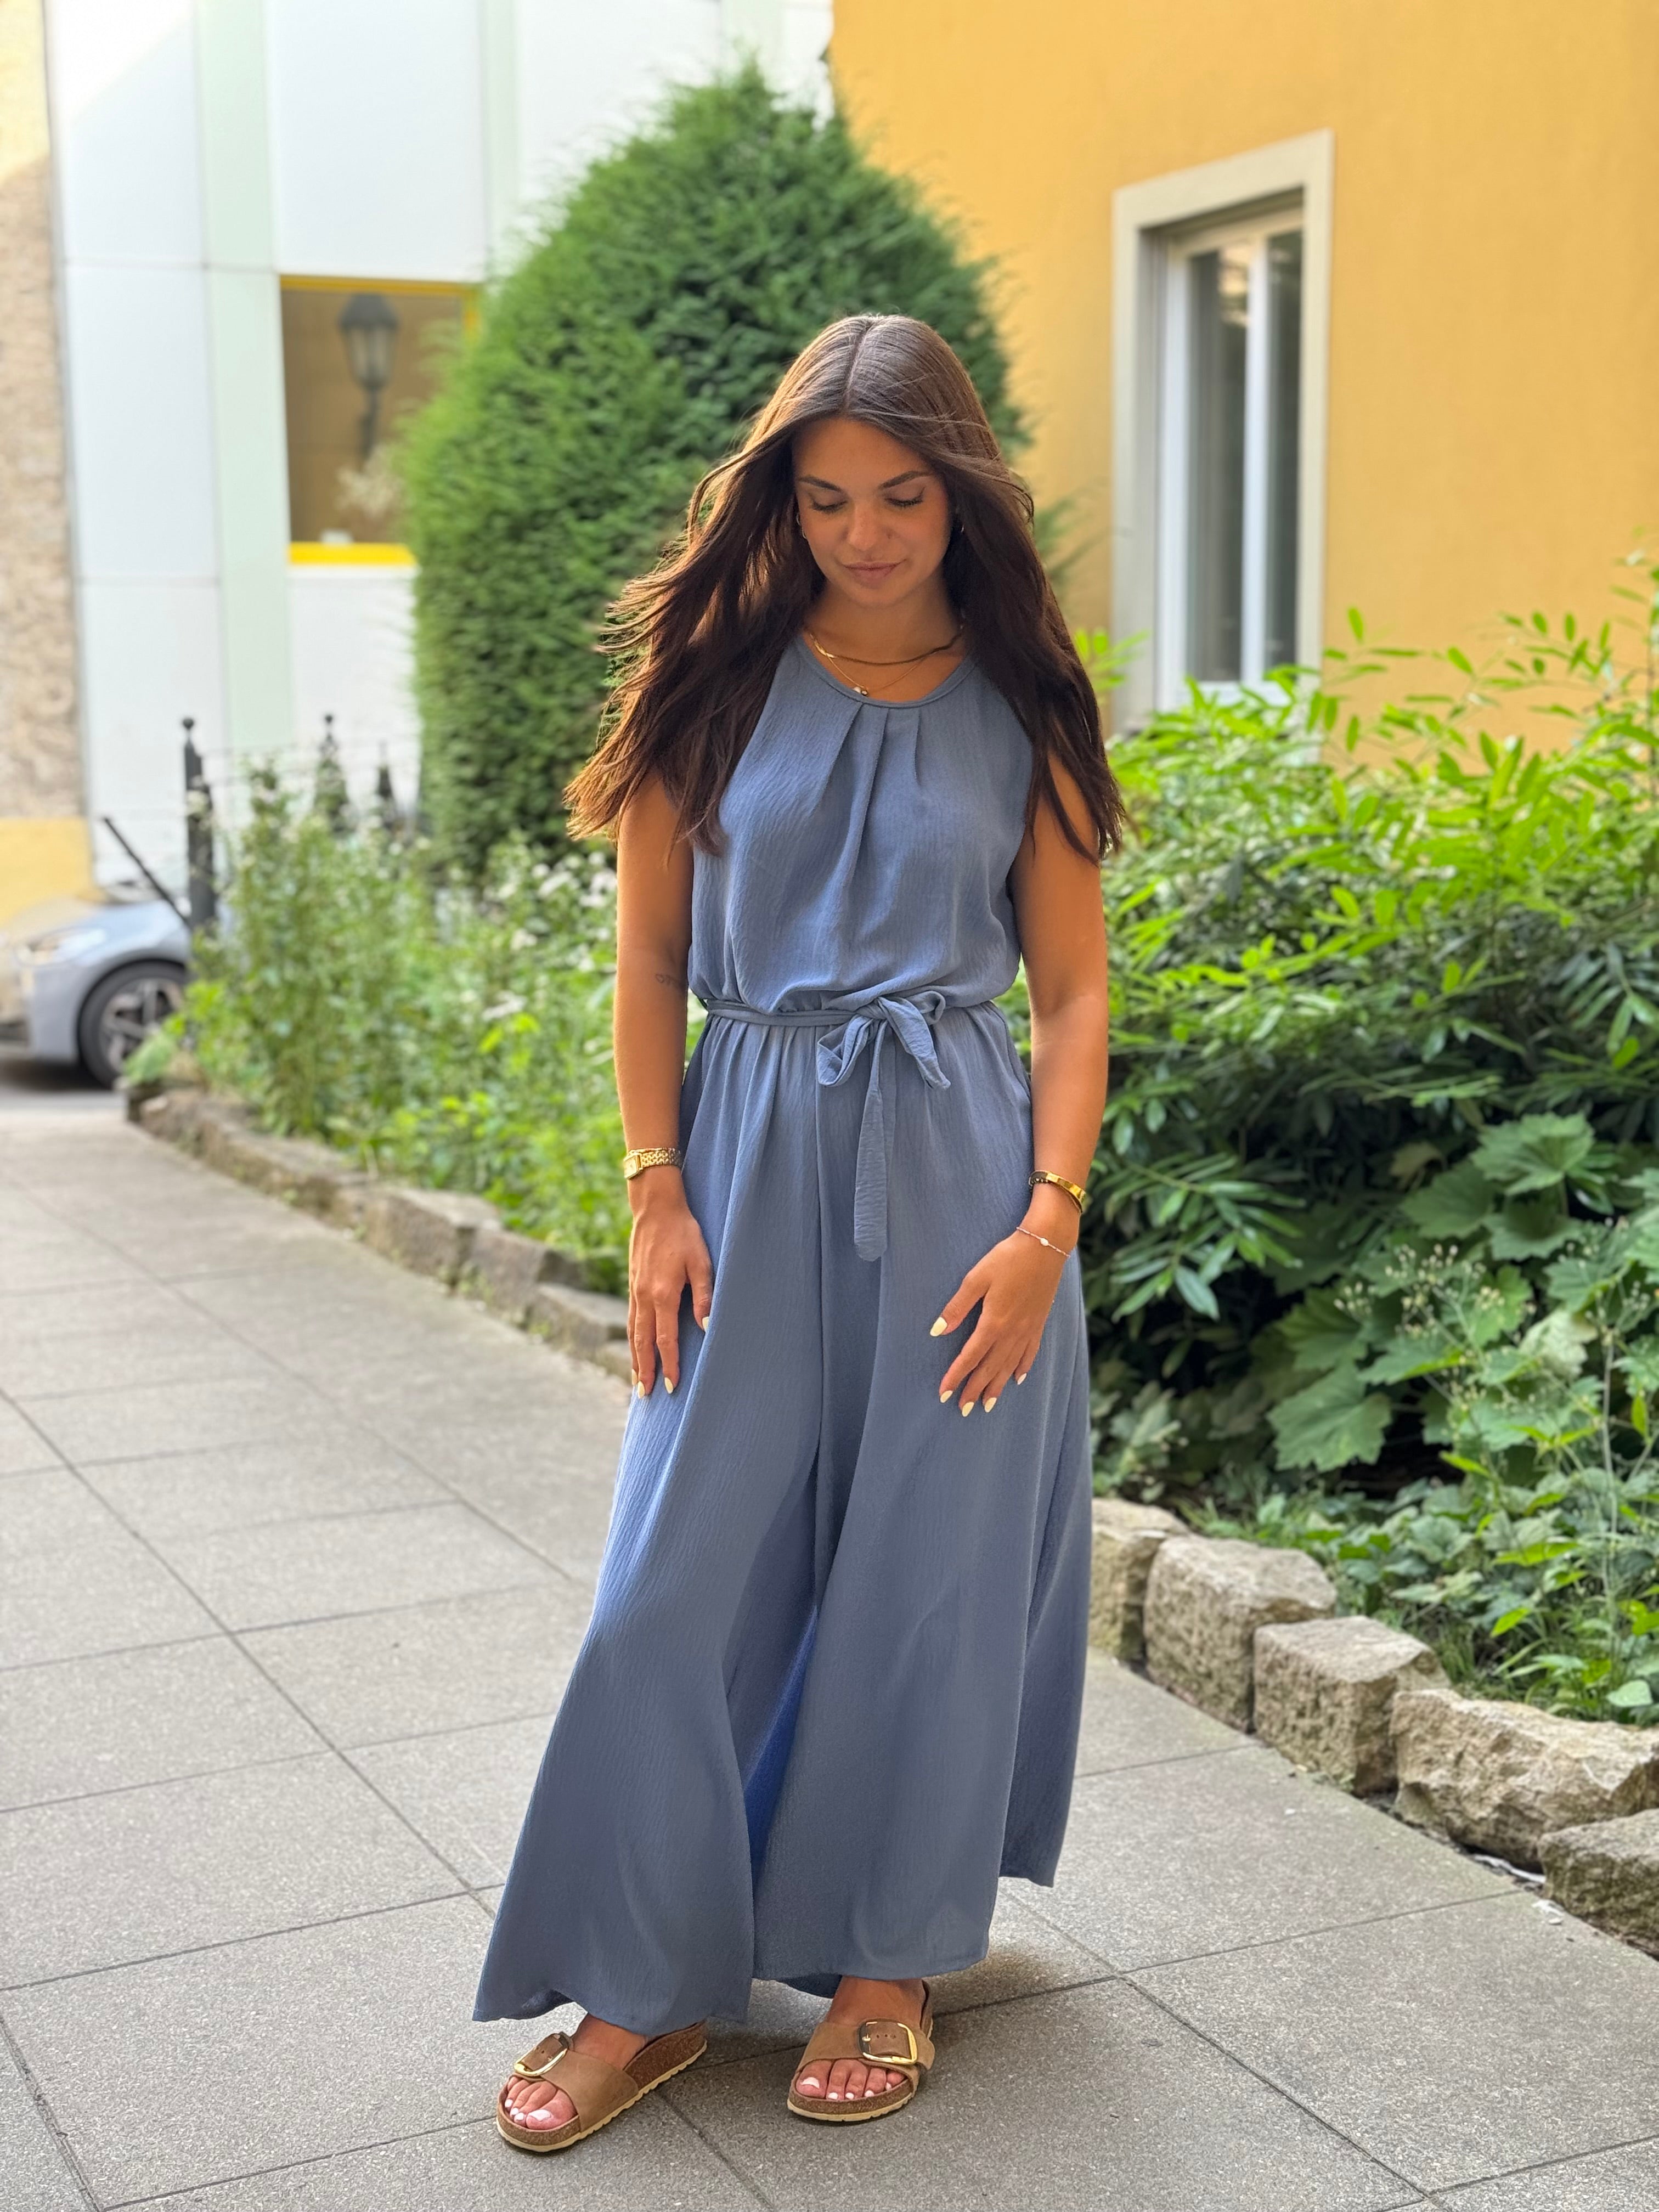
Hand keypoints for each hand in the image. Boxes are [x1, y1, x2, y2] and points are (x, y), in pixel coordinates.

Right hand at [627, 1178, 713, 1395]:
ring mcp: (635, 1292)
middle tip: (646, 1396)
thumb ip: (703, 1295)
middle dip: (646, 1371)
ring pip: (633, 1334)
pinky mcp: (633, 1285)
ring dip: (635, 1360)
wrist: (655, 1208)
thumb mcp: (701, 1262)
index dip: (670, 1364)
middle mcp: (644, 1297)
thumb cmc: (684, 1233)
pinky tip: (634, 1349)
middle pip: (643, 1343)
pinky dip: (631, 1341)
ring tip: (637, 1383)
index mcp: (663, 1294)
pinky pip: (630, 1321)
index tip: (673, 1385)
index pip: (666, 1339)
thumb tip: (706, 1327)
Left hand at [931, 1218, 1070, 1412]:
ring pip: (1010, 1366)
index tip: (944, 1393)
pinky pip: (1030, 1353)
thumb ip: (957, 1306)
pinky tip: (1017, 1378)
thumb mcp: (976, 1278)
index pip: (970, 1357)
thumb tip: (937, 1331)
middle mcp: (1011, 1332)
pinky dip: (1022, 1368)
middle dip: (975, 1389)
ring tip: (988, 1404)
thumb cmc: (1008, 1258)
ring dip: (997, 1386)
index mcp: (993, 1323)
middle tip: (963, 1409)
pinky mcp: (1039, 1323)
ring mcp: (1028, 1329)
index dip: (956, 1376)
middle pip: (990, 1368)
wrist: (1046, 1246)